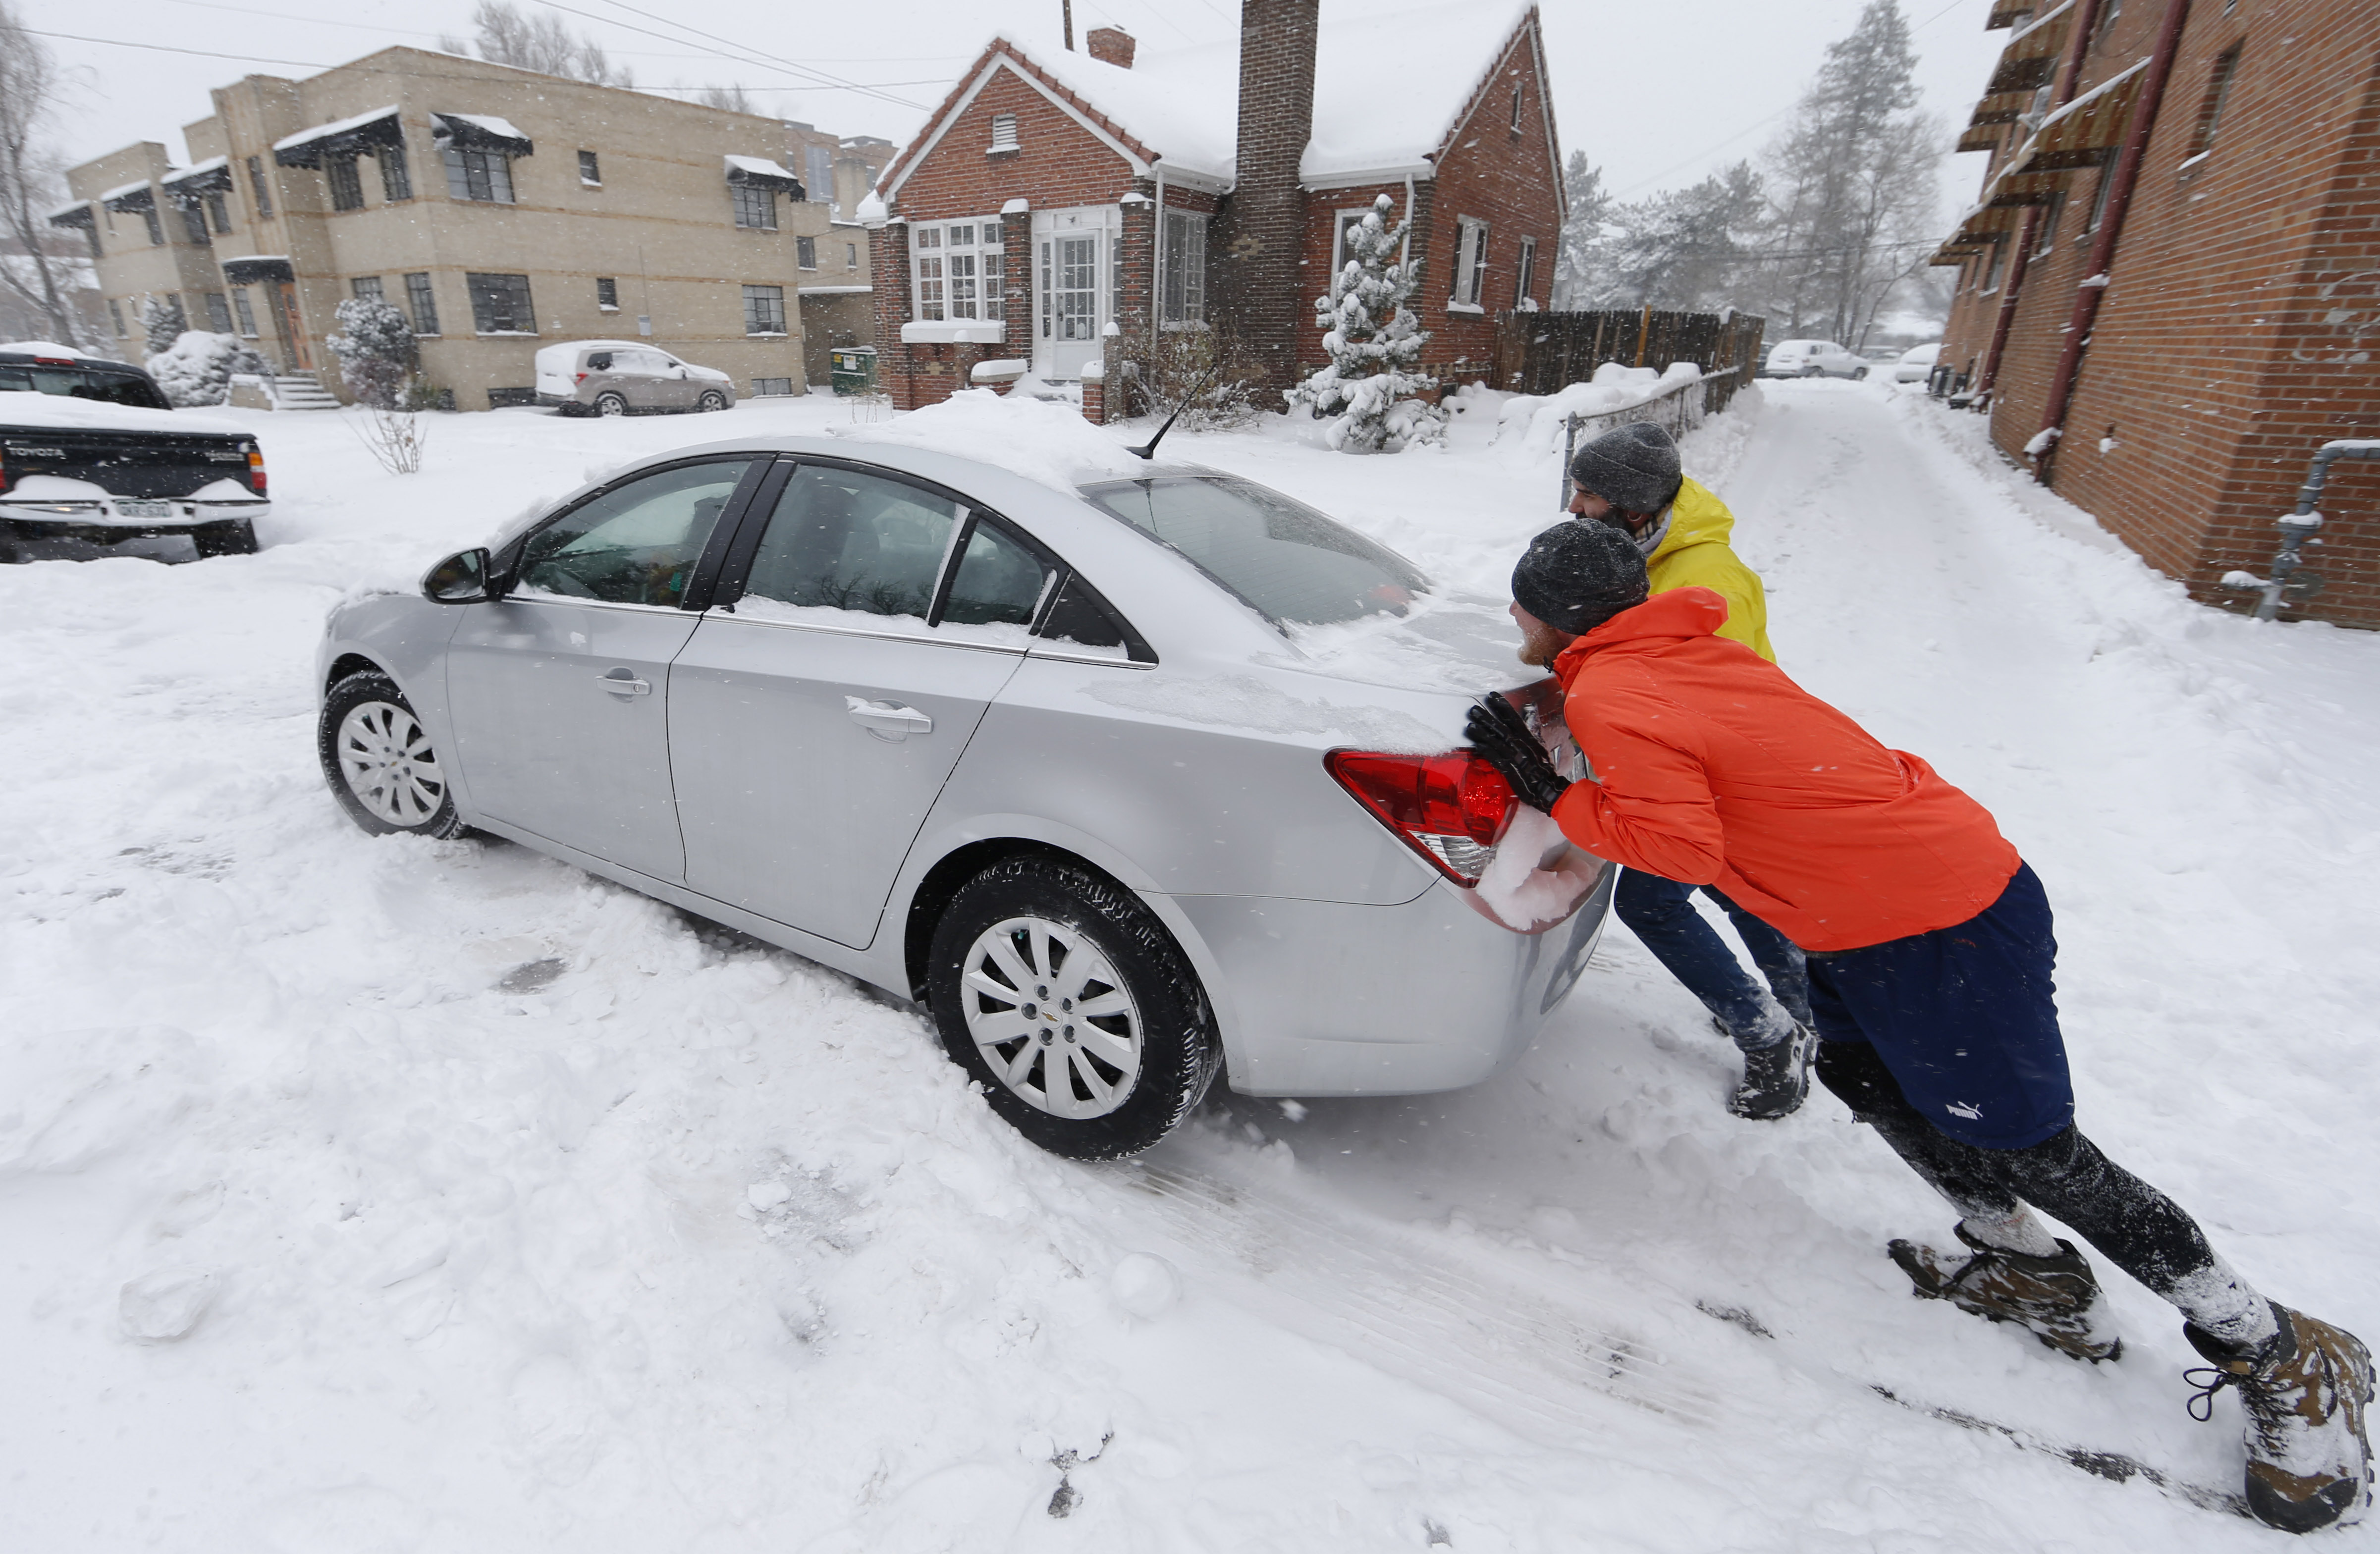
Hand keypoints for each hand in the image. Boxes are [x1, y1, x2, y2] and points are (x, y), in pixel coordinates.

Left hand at [1465, 693, 1570, 813]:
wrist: (1547, 788)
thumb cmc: (1543, 770)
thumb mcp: (1539, 749)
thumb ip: (1527, 738)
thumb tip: (1520, 727)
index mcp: (1529, 739)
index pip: (1514, 719)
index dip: (1502, 707)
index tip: (1492, 697)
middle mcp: (1521, 745)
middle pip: (1502, 728)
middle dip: (1487, 717)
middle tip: (1474, 709)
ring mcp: (1515, 756)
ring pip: (1496, 741)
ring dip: (1482, 732)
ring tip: (1470, 725)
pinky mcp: (1509, 769)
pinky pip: (1495, 758)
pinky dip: (1486, 750)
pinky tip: (1476, 745)